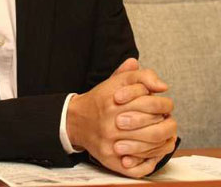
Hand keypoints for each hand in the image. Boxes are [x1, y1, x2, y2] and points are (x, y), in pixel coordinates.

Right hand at [66, 60, 176, 177]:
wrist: (75, 119)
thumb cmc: (101, 99)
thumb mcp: (116, 80)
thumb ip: (139, 76)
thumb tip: (162, 85)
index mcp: (114, 99)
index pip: (151, 103)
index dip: (164, 105)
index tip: (165, 106)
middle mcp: (111, 121)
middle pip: (153, 127)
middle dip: (167, 124)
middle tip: (167, 121)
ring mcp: (110, 142)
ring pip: (149, 147)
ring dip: (162, 142)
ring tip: (165, 136)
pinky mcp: (109, 159)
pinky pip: (137, 167)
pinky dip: (150, 161)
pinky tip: (154, 152)